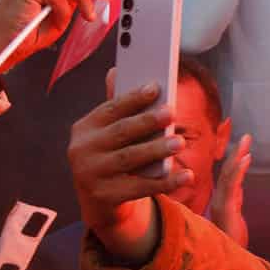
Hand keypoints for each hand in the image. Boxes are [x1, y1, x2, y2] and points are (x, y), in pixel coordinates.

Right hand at [68, 69, 191, 264]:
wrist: (99, 199)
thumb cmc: (111, 154)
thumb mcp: (110, 131)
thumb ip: (118, 106)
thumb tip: (116, 70)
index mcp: (84, 128)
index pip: (110, 109)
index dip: (133, 98)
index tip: (156, 87)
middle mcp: (82, 151)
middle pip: (120, 133)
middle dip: (146, 121)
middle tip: (171, 112)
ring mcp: (90, 175)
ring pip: (129, 159)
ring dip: (156, 149)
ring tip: (179, 142)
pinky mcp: (104, 196)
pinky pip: (140, 188)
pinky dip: (165, 182)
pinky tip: (187, 175)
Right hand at [208, 134, 252, 247]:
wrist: (226, 268)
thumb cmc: (229, 246)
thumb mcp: (233, 219)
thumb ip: (234, 203)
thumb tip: (238, 189)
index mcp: (222, 202)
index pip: (227, 176)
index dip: (233, 160)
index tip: (242, 144)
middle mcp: (219, 201)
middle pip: (227, 172)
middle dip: (236, 152)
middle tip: (246, 136)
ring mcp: (221, 205)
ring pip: (228, 176)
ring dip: (237, 156)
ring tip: (246, 140)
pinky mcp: (226, 210)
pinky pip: (231, 187)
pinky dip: (238, 170)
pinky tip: (245, 158)